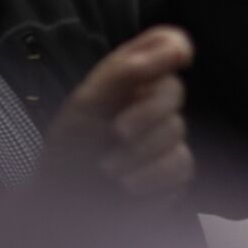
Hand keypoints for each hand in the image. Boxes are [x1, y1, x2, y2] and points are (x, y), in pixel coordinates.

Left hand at [44, 25, 195, 198]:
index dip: (174, 46)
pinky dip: (152, 175)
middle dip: (146, 113)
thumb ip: (128, 70)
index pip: (164, 46)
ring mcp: (166, 136)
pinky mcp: (175, 171)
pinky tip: (128, 184)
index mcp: (128, 77)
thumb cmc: (71, 148)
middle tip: (116, 133)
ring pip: (177, 130)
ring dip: (139, 151)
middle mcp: (150, 101)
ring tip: (108, 168)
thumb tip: (177, 44)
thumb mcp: (88, 103)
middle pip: (173, 90)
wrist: (65, 204)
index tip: (180, 55)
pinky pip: (182, 164)